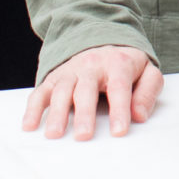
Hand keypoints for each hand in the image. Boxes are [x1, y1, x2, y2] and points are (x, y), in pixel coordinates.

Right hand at [22, 46, 162, 140]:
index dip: (120, 110)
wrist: (103, 42)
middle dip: (84, 114)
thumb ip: (148, 91)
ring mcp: (70, 71)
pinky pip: (41, 92)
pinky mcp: (54, 78)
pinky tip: (30, 125)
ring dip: (57, 113)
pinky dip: (33, 108)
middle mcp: (91, 66)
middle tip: (83, 136)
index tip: (119, 132)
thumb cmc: (126, 65)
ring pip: (61, 91)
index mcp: (118, 64)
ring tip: (54, 135)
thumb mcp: (147, 72)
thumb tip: (139, 115)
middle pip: (86, 90)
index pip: (119, 88)